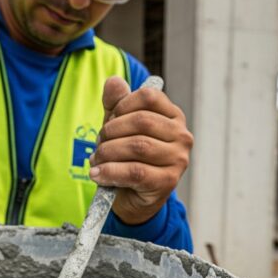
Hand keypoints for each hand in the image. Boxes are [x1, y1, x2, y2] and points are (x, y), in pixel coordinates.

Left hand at [90, 77, 192, 224]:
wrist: (133, 196)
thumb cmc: (128, 156)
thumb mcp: (119, 126)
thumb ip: (116, 104)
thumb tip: (114, 81)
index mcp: (173, 116)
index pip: (148, 96)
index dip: (122, 105)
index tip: (109, 119)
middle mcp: (181, 136)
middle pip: (141, 121)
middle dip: (111, 131)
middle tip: (98, 144)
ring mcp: (178, 160)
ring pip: (137, 146)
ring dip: (108, 152)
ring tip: (96, 159)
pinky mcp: (167, 182)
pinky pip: (135, 172)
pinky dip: (110, 172)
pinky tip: (97, 174)